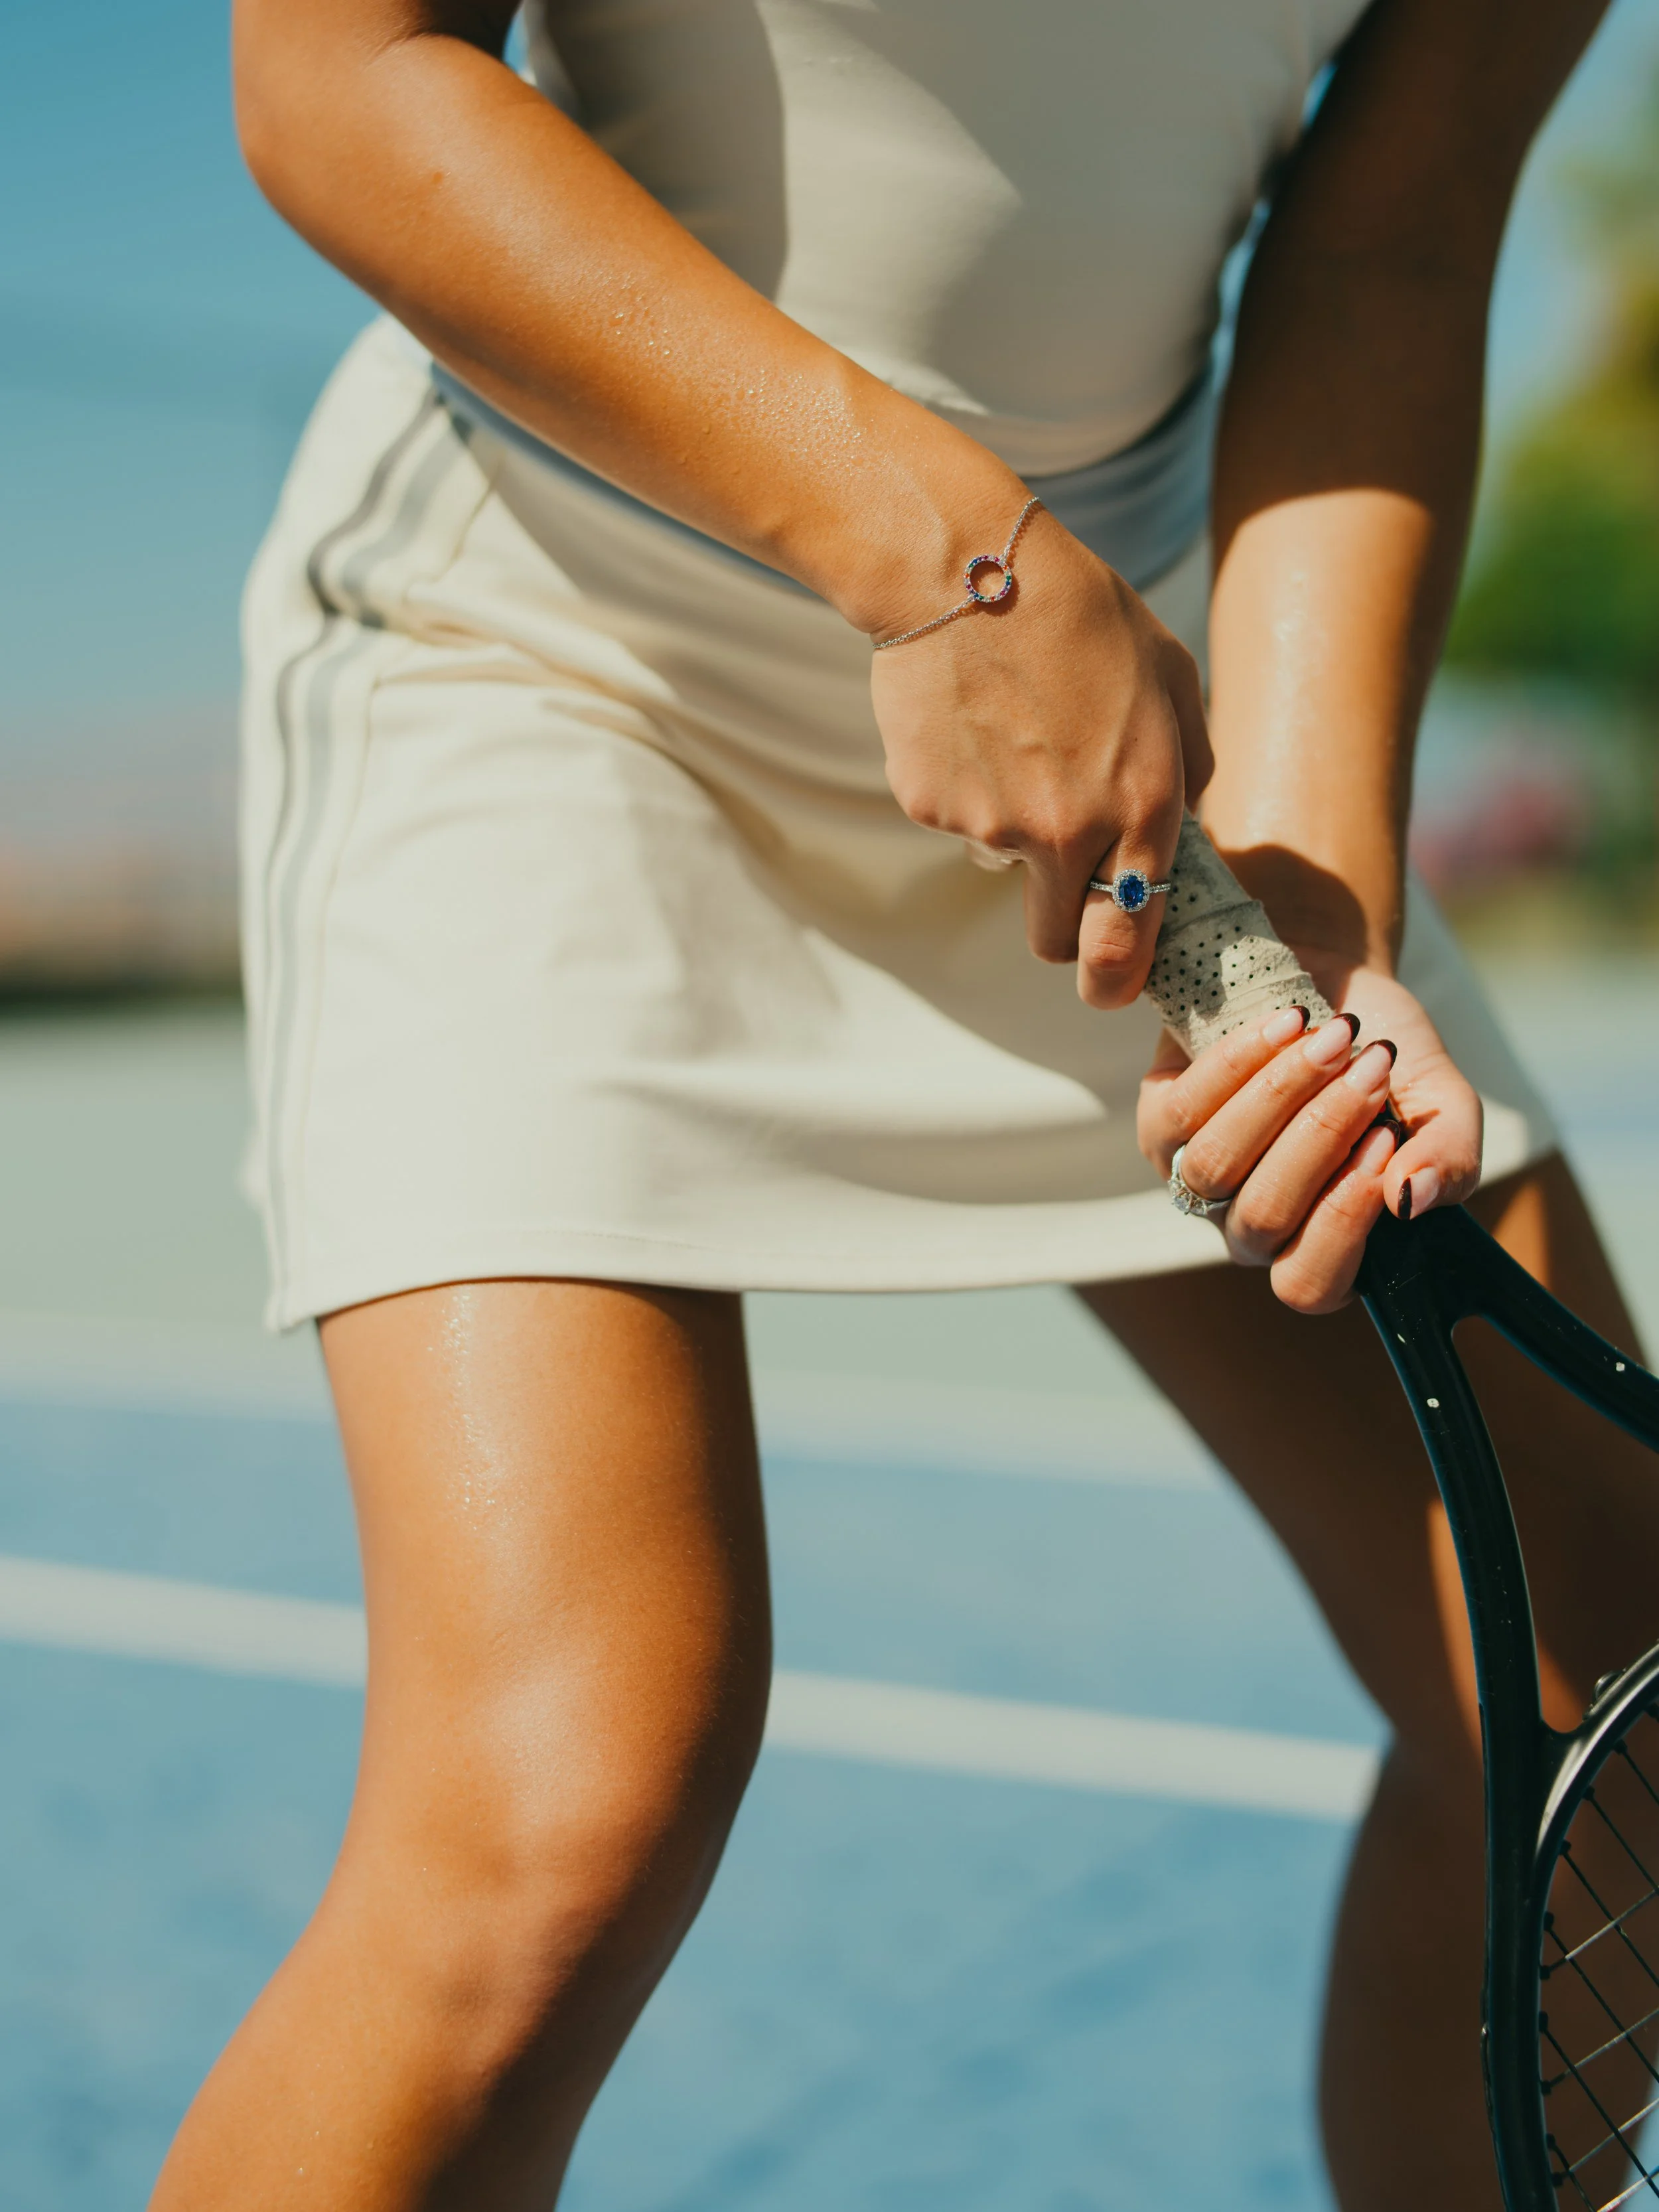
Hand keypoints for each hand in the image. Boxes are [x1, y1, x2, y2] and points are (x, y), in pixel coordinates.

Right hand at [869, 505, 1211, 1009]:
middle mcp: (1069, 831)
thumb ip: (1188, 764)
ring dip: (1013, 831)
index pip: (1129, 941)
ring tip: (1018, 739)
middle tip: (1060, 873)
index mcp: (1143, 805)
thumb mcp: (1172, 676)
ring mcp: (992, 826)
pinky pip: (956, 821)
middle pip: (1055, 941)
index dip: (1116, 978)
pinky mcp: (929, 805)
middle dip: (1061, 925)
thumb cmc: (1081, 613)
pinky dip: (966, 788)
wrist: (962, 566)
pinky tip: (974, 722)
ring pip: (1004, 869)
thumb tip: (1179, 826)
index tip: (1109, 983)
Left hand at [1137, 968, 1483, 1313]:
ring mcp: (1197, 1179)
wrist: (1336, 983)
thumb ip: (1449, 1158)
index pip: (1309, 1284)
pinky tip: (1289, 1021)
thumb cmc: (1387, 1061)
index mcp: (1319, 1246)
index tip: (1384, 1138)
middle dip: (1323, 1135)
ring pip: (1217, 1164)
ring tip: (1336, 1036)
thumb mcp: (1442, 1105)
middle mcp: (1249, 1228)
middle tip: (1373, 1067)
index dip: (1343, 1218)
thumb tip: (1412, 1198)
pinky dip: (1242, 1061)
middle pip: (1264, 1216)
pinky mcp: (1159, 1122)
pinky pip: (1183, 1109)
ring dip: (1284, 1093)